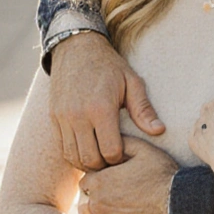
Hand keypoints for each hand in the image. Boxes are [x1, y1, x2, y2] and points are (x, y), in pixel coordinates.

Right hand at [50, 31, 163, 169]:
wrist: (76, 48)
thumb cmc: (109, 65)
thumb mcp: (131, 82)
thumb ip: (143, 109)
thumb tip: (159, 131)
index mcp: (101, 108)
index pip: (111, 151)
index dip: (121, 158)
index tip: (128, 153)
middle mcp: (78, 116)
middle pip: (90, 159)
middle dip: (105, 165)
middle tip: (116, 161)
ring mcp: (63, 118)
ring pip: (74, 157)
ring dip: (88, 163)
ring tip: (102, 157)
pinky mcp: (54, 118)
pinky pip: (63, 148)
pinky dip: (75, 154)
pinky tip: (88, 149)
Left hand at [78, 137, 177, 213]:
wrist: (179, 205)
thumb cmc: (162, 175)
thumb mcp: (144, 150)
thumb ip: (123, 143)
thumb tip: (112, 140)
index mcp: (101, 182)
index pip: (86, 182)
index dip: (98, 180)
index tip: (110, 181)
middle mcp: (98, 204)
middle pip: (86, 202)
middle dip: (97, 198)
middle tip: (115, 196)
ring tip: (117, 211)